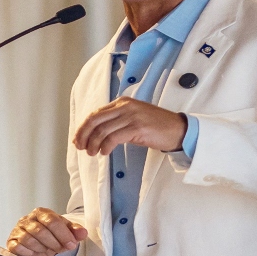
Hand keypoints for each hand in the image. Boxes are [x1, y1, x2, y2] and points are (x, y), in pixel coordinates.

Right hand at [6, 207, 87, 255]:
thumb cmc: (51, 235)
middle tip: (59, 249)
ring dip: (42, 249)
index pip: (52, 221)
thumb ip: (74, 231)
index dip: (63, 234)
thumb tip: (82, 233)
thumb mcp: (65, 232)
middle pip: (41, 231)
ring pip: (29, 240)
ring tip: (47, 251)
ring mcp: (18, 230)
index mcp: (41, 213)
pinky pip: (19, 248)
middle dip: (53, 244)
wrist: (37, 243)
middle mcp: (27, 220)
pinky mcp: (12, 242)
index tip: (71, 244)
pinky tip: (37, 254)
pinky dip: (30, 254)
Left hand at [73, 97, 187, 155]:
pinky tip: (104, 153)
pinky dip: (105, 146)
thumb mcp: (134, 118)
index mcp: (122, 102)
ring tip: (92, 153)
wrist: (178, 129)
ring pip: (102, 130)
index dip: (83, 127)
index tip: (78, 139)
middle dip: (84, 135)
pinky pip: (113, 138)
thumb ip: (117, 121)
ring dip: (94, 144)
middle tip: (80, 147)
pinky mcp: (137, 128)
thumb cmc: (156, 126)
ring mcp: (132, 116)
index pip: (96, 114)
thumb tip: (96, 135)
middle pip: (95, 120)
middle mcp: (125, 106)